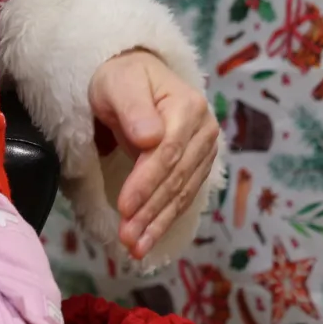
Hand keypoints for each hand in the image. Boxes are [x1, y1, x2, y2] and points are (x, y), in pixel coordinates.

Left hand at [90, 48, 220, 258]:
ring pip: (182, 193)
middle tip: (126, 239)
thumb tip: (149, 137)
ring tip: (134, 248)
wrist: (134, 75)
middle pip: (176, 178)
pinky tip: (149, 239)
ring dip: (158, 224)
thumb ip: (132, 107)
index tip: (125, 207)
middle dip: (150, 211)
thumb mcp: (118, 83)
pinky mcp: (197, 167)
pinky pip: (183, 197)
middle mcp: (204, 131)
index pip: (168, 153)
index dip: (146, 182)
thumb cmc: (121, 78)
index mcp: (188, 107)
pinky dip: (165, 220)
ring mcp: (204, 151)